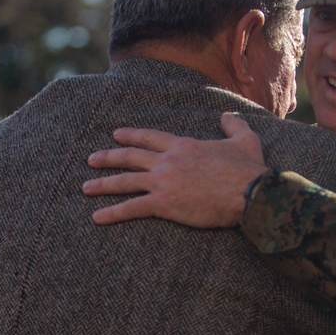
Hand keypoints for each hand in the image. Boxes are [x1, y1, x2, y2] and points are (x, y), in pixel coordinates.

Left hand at [84, 113, 268, 226]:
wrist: (249, 192)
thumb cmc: (247, 169)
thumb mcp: (244, 140)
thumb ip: (233, 125)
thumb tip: (227, 116)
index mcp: (183, 145)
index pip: (150, 138)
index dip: (132, 136)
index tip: (116, 135)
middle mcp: (168, 161)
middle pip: (131, 157)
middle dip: (109, 157)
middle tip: (92, 159)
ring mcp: (163, 182)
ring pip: (125, 181)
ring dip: (103, 184)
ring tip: (86, 187)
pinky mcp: (164, 204)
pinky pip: (132, 208)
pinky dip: (113, 213)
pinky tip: (97, 217)